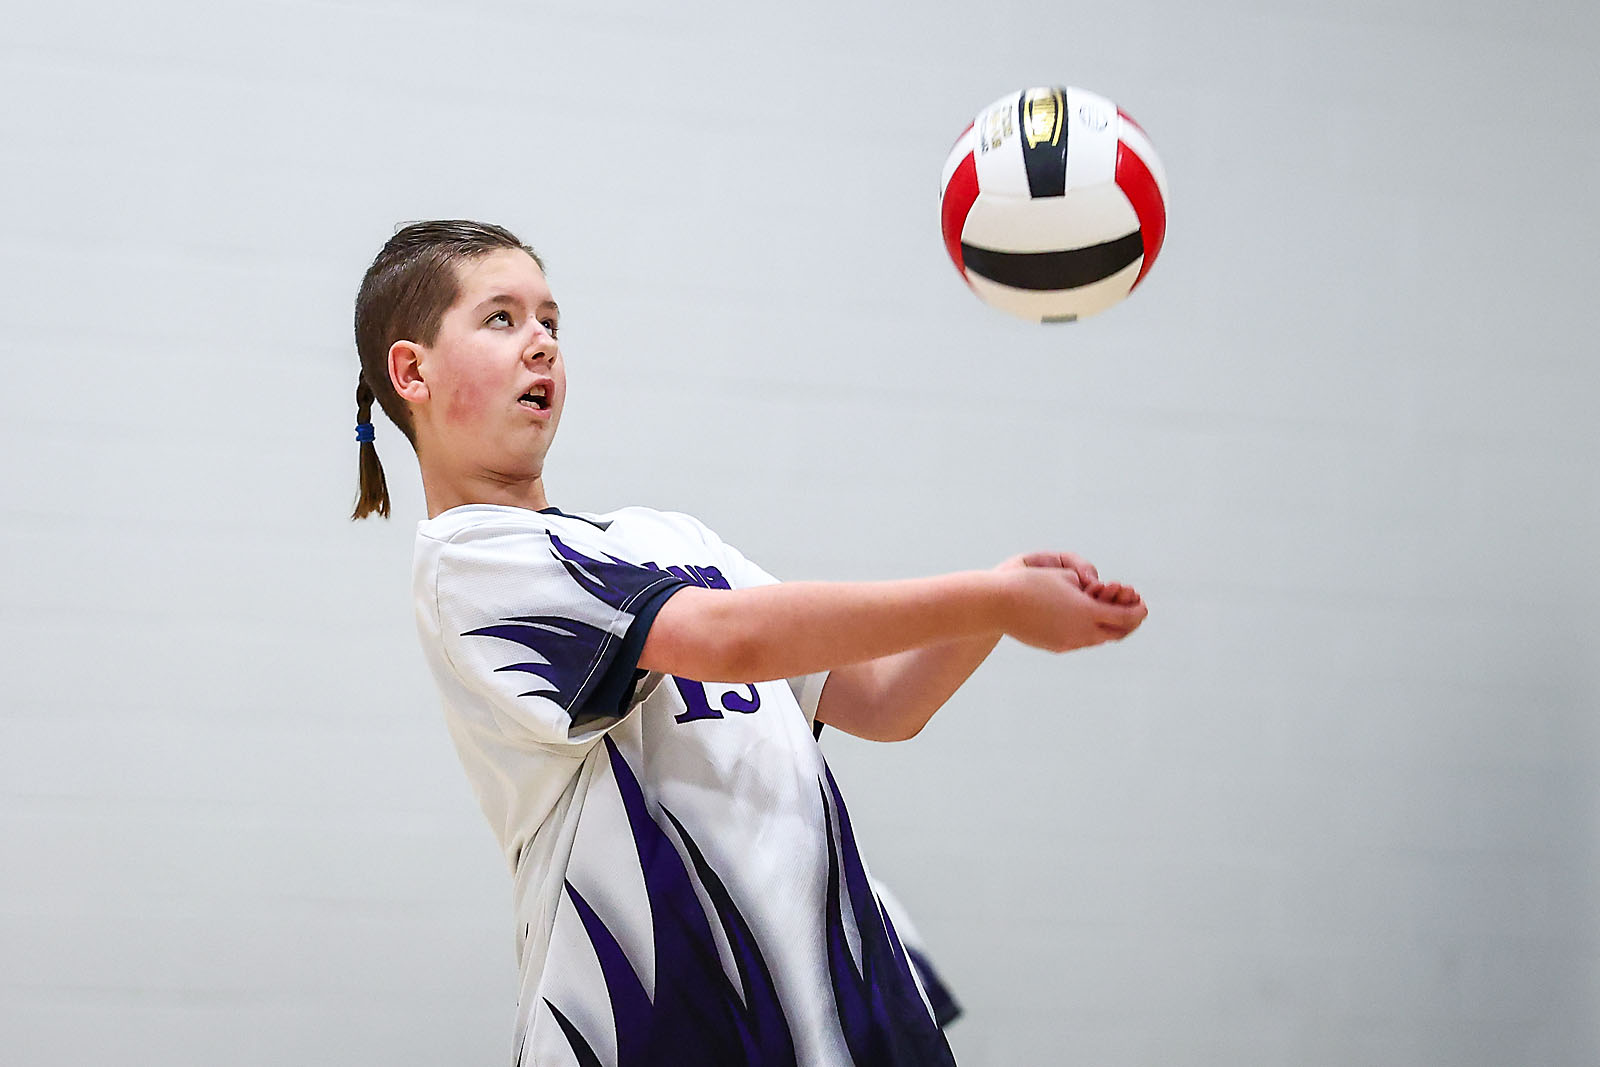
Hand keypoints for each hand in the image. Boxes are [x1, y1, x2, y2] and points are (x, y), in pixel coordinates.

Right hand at [994, 551, 1147, 651]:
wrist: (997, 604)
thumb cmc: (1030, 582)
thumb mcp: (1066, 577)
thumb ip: (1090, 588)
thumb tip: (1101, 596)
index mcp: (1088, 612)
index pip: (1126, 617)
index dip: (1138, 611)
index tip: (1142, 605)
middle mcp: (1082, 632)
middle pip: (1117, 633)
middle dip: (1128, 623)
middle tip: (1132, 612)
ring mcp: (1068, 642)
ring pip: (1099, 639)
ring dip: (1107, 627)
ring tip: (1108, 614)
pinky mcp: (1055, 647)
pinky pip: (1080, 641)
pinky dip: (1089, 631)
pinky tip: (1084, 620)